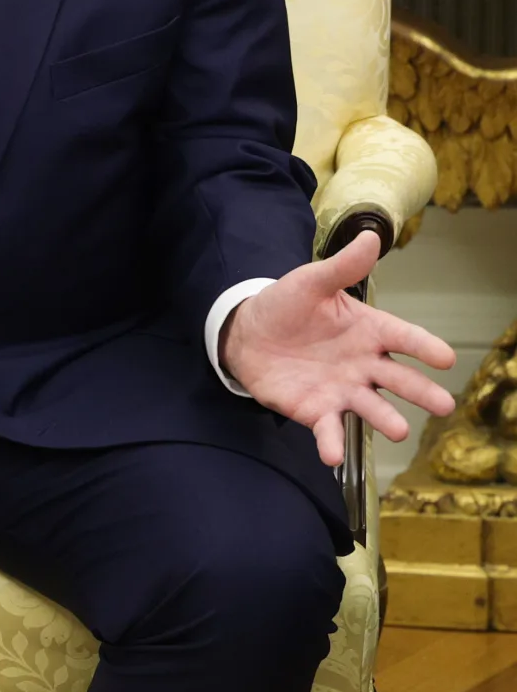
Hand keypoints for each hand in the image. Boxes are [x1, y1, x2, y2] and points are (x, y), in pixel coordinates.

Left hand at [220, 230, 458, 466]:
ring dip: (384, 420)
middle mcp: (363, 364)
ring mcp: (342, 389)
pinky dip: (331, 442)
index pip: (403, 338)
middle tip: (443, 405)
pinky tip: (332, 455)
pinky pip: (328, 429)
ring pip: (370, 407)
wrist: (247, 333)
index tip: (446, 358)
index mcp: (369, 330)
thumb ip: (341, 267)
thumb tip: (370, 236)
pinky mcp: (316, 410)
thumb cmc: (287, 306)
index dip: (424, 347)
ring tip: (398, 431)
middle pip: (398, 380)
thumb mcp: (311, 282)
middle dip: (421, 392)